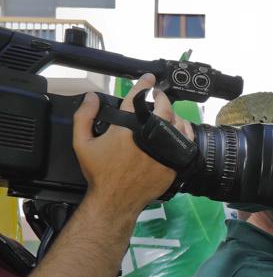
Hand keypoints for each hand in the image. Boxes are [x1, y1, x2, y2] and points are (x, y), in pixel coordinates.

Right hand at [74, 74, 193, 214]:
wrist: (117, 199)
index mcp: (128, 128)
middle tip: (157, 95)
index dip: (144, 84)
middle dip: (161, 97)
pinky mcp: (175, 161)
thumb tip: (92, 96)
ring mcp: (166, 149)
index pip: (138, 98)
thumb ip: (84, 117)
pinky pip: (187, 140)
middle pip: (163, 107)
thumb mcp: (82, 143)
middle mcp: (150, 135)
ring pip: (177, 121)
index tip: (149, 77)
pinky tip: (179, 127)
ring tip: (166, 111)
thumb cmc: (100, 172)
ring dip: (173, 112)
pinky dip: (184, 130)